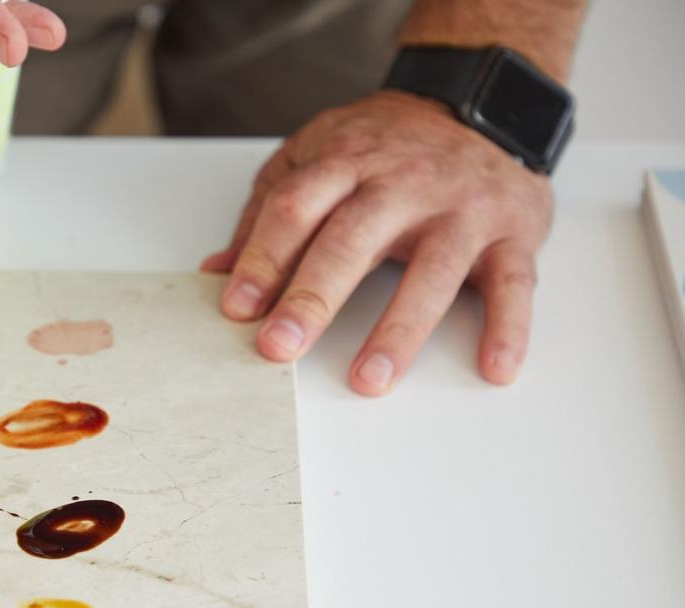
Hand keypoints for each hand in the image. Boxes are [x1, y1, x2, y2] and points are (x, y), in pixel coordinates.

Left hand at [202, 90, 553, 395]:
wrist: (480, 103)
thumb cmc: (385, 146)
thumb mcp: (315, 156)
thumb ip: (267, 213)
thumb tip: (216, 273)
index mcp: (347, 161)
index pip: (295, 208)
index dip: (262, 258)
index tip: (236, 308)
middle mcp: (404, 182)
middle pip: (352, 240)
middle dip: (312, 298)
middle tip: (279, 347)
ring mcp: (461, 208)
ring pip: (432, 270)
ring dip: (399, 330)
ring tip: (368, 380)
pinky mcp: (512, 231)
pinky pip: (514, 283)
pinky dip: (509, 327)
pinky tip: (494, 367)